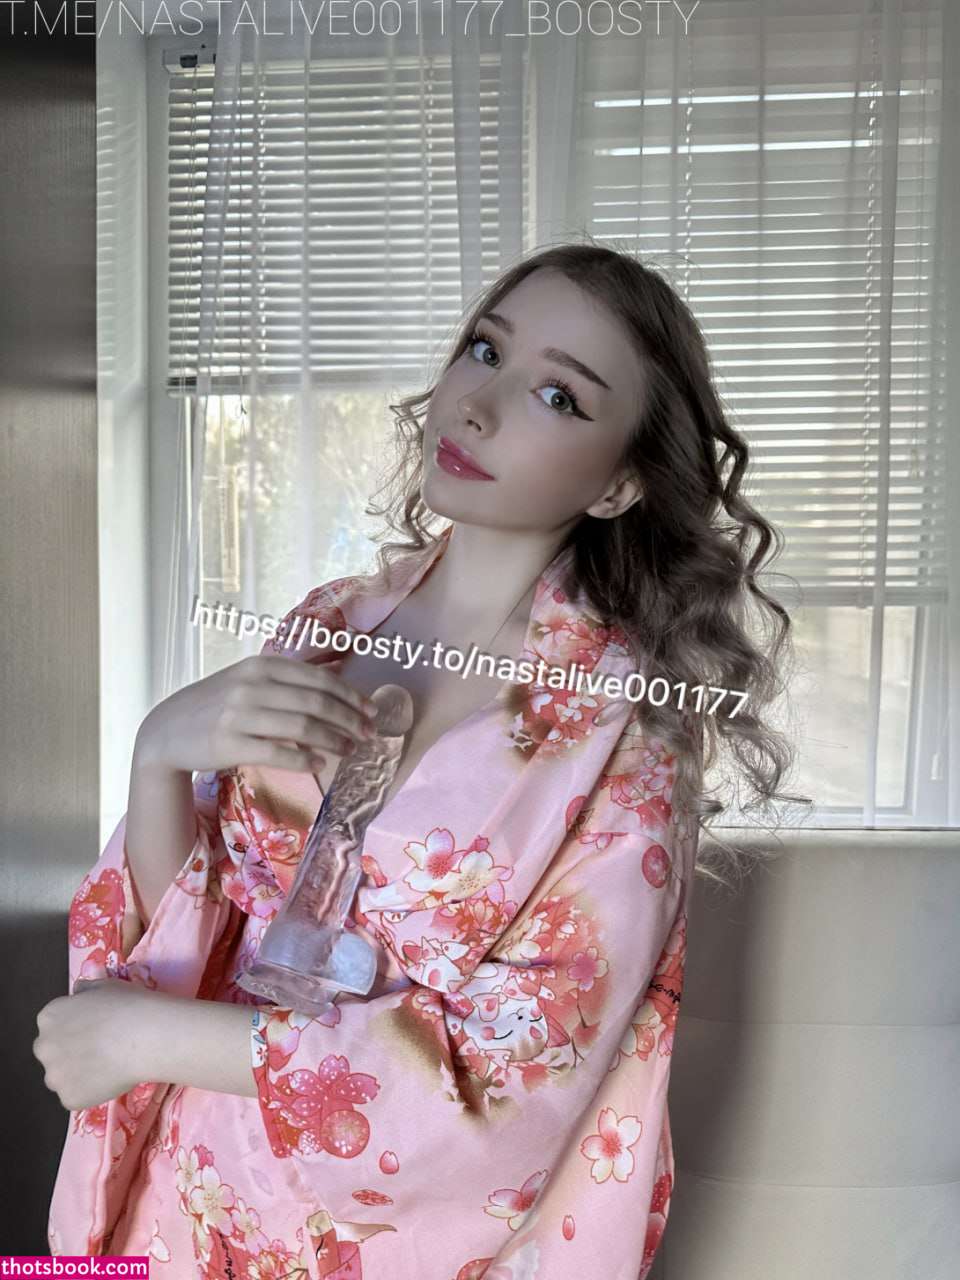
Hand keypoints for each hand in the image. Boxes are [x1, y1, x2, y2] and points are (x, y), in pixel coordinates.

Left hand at [32, 976, 164, 1111]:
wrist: (145, 1038)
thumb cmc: (127, 1006)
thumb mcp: (106, 986)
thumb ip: (85, 990)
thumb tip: (79, 992)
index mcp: (50, 1016)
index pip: (53, 1024)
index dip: (74, 1026)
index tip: (93, 1028)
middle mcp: (44, 1047)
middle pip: (51, 1052)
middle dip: (69, 1051)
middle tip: (98, 1049)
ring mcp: (54, 1076)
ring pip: (62, 1077)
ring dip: (77, 1073)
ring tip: (107, 1066)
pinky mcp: (69, 1098)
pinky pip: (76, 1096)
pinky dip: (91, 1091)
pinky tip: (111, 1079)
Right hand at [135, 652, 380, 777]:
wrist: (167, 729)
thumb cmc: (216, 703)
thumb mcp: (250, 678)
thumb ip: (292, 674)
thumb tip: (338, 667)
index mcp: (261, 666)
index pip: (318, 679)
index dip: (350, 695)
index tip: (371, 710)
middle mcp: (251, 686)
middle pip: (316, 703)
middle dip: (349, 719)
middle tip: (368, 734)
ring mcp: (239, 715)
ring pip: (302, 727)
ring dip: (334, 740)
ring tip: (350, 750)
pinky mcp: (230, 744)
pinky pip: (278, 753)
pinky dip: (304, 759)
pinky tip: (320, 764)